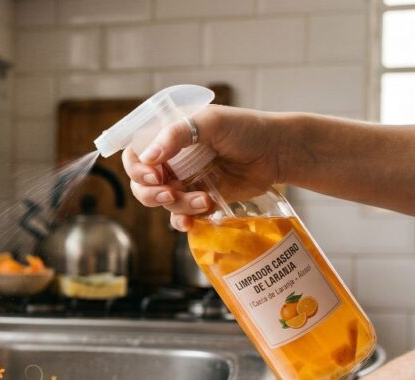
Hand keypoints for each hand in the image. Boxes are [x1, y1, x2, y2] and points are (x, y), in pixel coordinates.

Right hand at [121, 105, 287, 230]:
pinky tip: (191, 222)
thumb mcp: (211, 122)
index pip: (135, 155)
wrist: (278, 152)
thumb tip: (148, 157)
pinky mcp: (200, 200)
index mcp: (169, 138)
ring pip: (162, 202)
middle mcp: (172, 161)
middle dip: (151, 193)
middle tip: (171, 193)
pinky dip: (182, 221)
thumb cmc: (247, 128)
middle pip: (141, 184)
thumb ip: (176, 135)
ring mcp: (185, 182)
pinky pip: (180, 216)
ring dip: (178, 205)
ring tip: (204, 200)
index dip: (137, 169)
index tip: (154, 175)